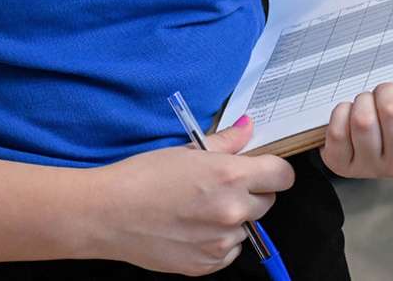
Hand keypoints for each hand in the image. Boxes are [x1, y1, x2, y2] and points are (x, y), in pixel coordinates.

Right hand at [92, 117, 293, 274]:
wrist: (110, 214)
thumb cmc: (143, 177)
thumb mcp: (188, 149)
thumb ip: (226, 141)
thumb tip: (247, 128)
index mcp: (230, 176)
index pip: (282, 175)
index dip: (274, 170)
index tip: (264, 170)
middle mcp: (231, 210)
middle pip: (267, 201)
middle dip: (252, 192)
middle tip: (222, 185)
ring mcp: (220, 241)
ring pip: (247, 227)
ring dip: (234, 218)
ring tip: (201, 207)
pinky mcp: (207, 264)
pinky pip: (229, 250)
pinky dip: (219, 240)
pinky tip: (194, 227)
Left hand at [321, 82, 392, 178]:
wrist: (361, 151)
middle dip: (385, 90)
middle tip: (384, 95)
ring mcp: (373, 168)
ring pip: (364, 118)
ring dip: (362, 100)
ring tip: (366, 104)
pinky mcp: (343, 166)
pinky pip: (338, 128)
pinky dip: (340, 112)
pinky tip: (348, 116)